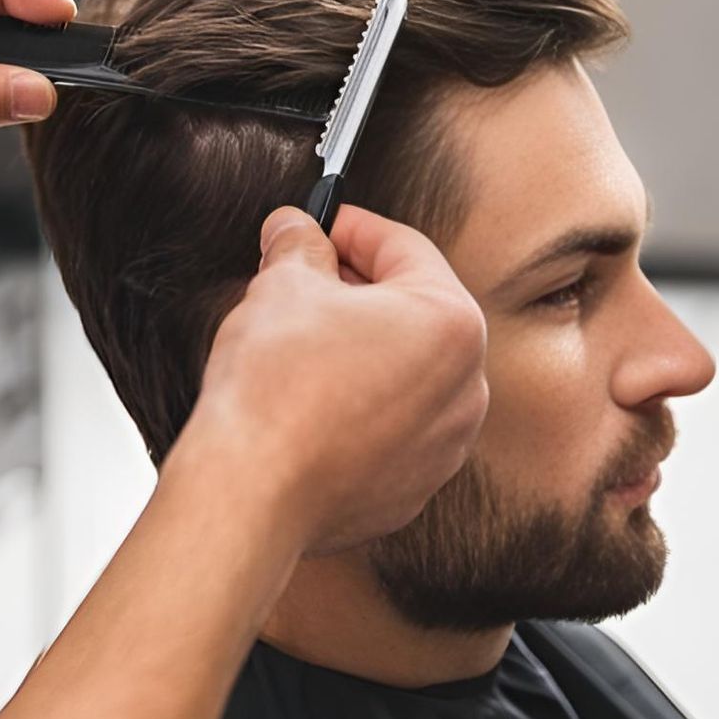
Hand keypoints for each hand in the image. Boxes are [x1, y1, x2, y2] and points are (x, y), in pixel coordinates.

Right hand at [171, 205, 489, 555]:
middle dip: (356, 290)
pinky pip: (390, 430)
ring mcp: (444, 447)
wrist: (252, 492)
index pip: (404, 248)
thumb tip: (296, 228)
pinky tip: (308, 404)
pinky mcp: (412, 490)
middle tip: (300, 279)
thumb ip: (299, 245)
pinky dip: (357, 410)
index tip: (318, 225)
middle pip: (412, 313)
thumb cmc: (275, 390)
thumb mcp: (281, 285)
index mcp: (451, 323)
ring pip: (404, 375)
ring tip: (299, 345)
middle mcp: (466, 388)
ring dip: (360, 352)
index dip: (351, 228)